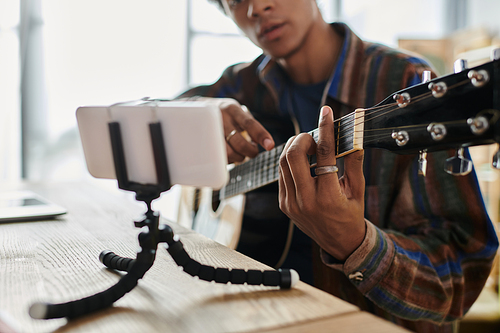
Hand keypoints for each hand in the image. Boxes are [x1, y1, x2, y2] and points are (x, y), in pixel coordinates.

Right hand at [204, 98, 273, 162]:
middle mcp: (220, 118)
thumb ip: (250, 123)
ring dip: (239, 158)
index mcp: (232, 109)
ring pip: (228, 153)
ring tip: (240, 154)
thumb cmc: (224, 114)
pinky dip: (227, 159)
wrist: (195, 110)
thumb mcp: (236, 112)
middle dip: (250, 152)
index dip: (261, 135)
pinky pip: (218, 157)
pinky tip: (229, 154)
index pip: (249, 123)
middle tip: (253, 153)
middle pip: (239, 142)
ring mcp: (209, 130)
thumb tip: (266, 142)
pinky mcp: (202, 142)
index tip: (270, 146)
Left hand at [278, 106, 365, 259]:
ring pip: (282, 163)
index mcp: (327, 197)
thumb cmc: (352, 215)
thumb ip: (354, 161)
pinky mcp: (284, 204)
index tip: (325, 113)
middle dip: (302, 138)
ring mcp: (291, 203)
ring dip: (294, 148)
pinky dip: (290, 162)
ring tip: (309, 147)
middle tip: (314, 138)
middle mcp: (305, 200)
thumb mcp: (358, 189)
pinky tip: (303, 161)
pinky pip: (282, 175)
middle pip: (292, 155)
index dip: (324, 129)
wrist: (339, 243)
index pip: (323, 154)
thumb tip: (354, 134)